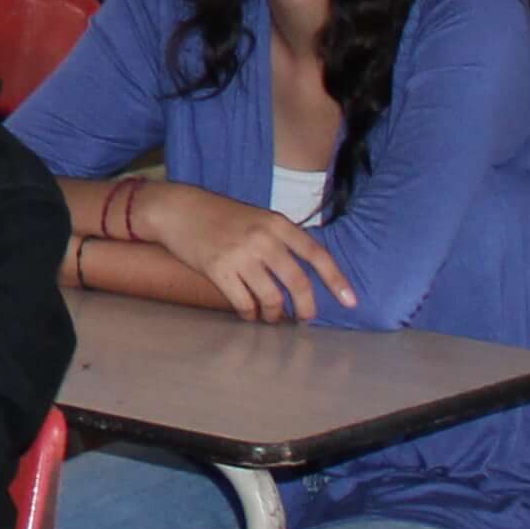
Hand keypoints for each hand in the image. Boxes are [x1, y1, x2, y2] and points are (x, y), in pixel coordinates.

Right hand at [132, 183, 354, 321]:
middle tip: (306, 319)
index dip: (337, 280)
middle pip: (298, 283)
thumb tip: (303, 275)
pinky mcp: (219, 270)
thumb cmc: (220, 215)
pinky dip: (250, 313)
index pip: (316, 255)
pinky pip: (244, 303)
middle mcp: (263, 239)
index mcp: (277, 223)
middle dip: (307, 308)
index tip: (351, 301)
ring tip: (272, 317)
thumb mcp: (257, 218)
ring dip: (275, 314)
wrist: (179, 209)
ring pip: (271, 297)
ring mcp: (241, 255)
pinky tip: (249, 313)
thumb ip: (280, 240)